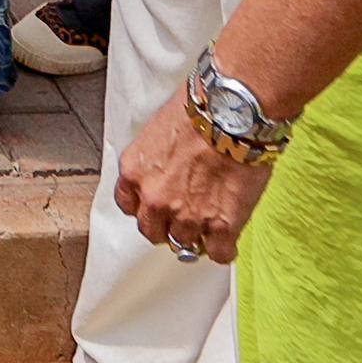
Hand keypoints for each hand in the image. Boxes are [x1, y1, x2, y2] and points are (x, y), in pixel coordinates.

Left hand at [117, 102, 269, 264]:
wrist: (233, 113)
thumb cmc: (201, 109)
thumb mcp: (158, 130)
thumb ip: (156, 159)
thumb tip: (168, 166)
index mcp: (135, 172)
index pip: (128, 205)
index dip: (145, 207)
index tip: (156, 207)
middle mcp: (155, 199)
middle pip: (152, 231)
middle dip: (167, 226)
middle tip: (183, 217)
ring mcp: (187, 215)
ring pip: (184, 244)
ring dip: (195, 236)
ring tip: (208, 225)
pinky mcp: (221, 224)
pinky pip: (218, 253)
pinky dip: (223, 249)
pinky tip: (227, 239)